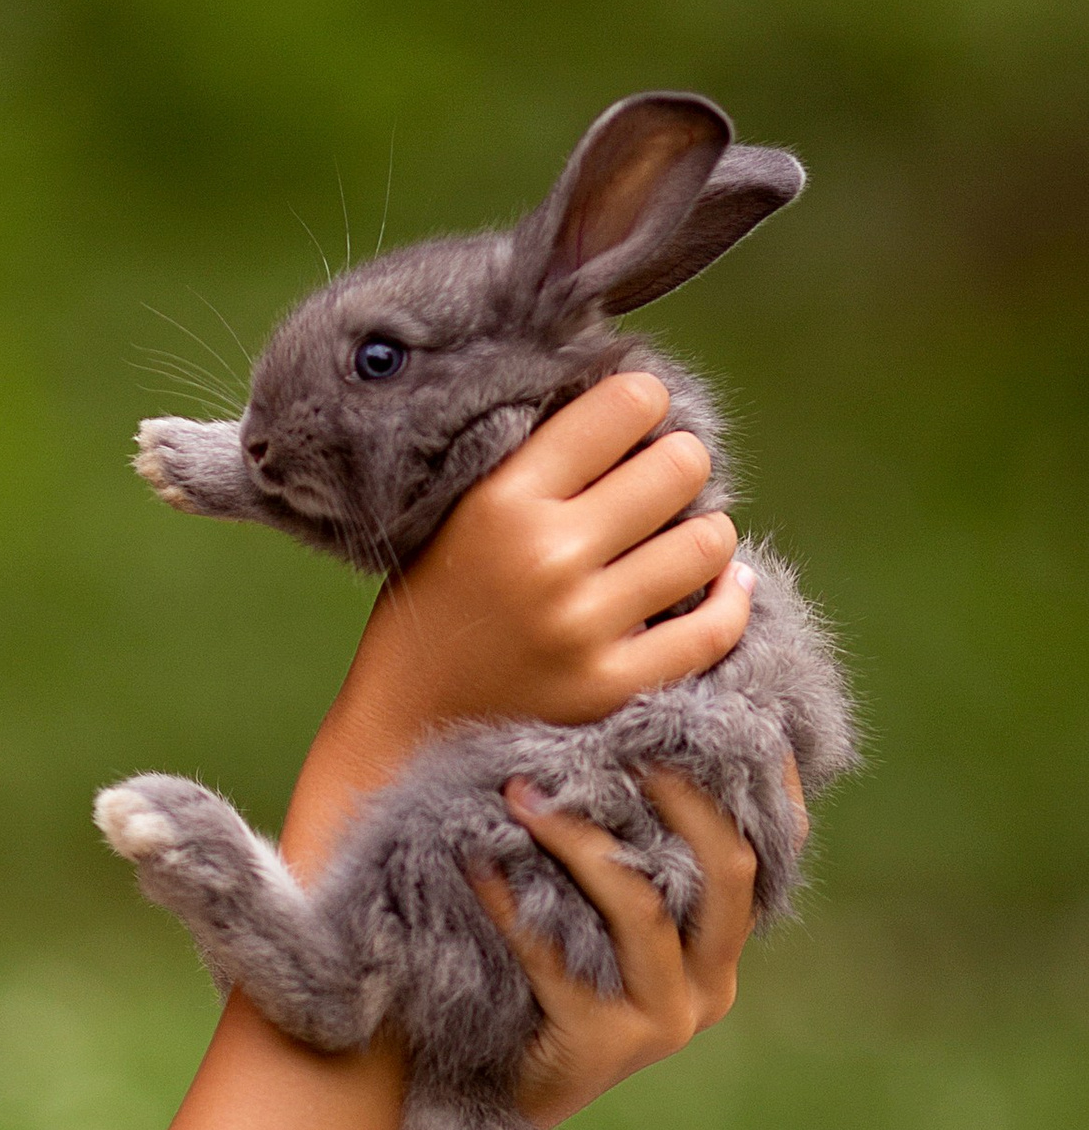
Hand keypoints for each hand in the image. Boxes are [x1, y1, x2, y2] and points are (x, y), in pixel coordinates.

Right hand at [316, 374, 750, 791]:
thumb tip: (636, 402)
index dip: (643, 403)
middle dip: (679, 466)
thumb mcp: (458, 515)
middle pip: (681, 466)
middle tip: (661, 486)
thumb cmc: (434, 609)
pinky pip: (713, 629)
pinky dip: (728, 599)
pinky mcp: (610, 687)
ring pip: (709, 542)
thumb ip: (533, 463)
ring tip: (677, 542)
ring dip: (703, 534)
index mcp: (503, 502)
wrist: (400, 727)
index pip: (625, 405)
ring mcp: (583, 628)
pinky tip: (718, 585)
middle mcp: (548, 559)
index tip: (636, 421)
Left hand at [475, 762, 799, 1129]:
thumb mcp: (599, 934)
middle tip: (620, 746)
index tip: (729, 720)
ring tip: (522, 795)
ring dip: (578, 840)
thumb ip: (630, 872)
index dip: (764, 788)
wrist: (492, 1107)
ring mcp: (663, 1020)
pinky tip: (477, 864)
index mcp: (720, 954)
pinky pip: (556, 955)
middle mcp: (710, 988)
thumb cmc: (540, 999)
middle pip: (726, 873)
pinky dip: (512, 902)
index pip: (766, 858)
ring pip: (640, 908)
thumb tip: (619, 753)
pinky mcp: (603, 1044)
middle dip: (681, 798)